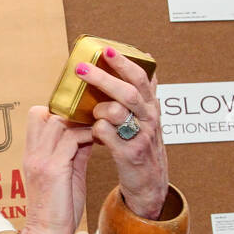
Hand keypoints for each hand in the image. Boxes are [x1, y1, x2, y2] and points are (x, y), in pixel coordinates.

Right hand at [18, 106, 93, 233]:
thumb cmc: (57, 211)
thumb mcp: (66, 175)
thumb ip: (74, 153)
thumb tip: (89, 133)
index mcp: (32, 154)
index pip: (38, 116)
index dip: (59, 112)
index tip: (81, 118)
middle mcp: (32, 153)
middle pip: (46, 112)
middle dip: (71, 112)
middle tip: (92, 119)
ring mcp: (41, 160)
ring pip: (59, 121)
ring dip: (82, 122)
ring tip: (99, 128)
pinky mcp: (53, 169)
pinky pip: (72, 138)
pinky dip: (88, 135)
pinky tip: (99, 141)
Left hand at [77, 48, 169, 218]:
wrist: (149, 184)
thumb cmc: (143, 146)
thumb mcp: (149, 117)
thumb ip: (146, 93)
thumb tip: (148, 62)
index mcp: (151, 106)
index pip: (141, 77)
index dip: (124, 63)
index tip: (106, 49)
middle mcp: (149, 118)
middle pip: (127, 92)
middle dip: (103, 78)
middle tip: (81, 69)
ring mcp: (140, 136)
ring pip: (116, 112)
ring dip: (99, 109)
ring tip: (94, 113)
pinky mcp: (129, 154)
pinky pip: (105, 134)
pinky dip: (95, 130)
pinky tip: (94, 132)